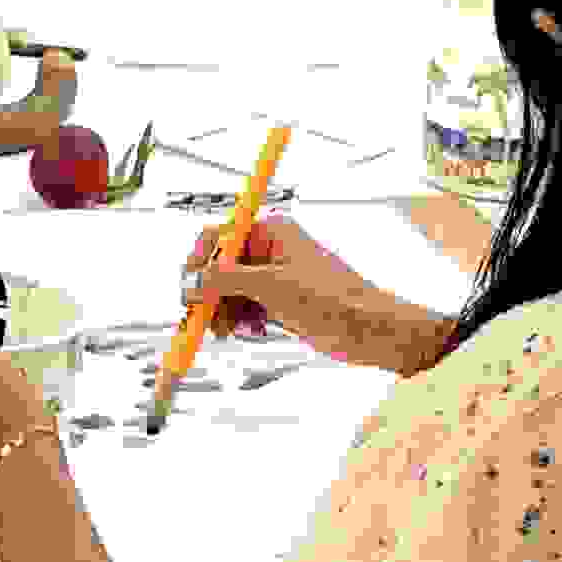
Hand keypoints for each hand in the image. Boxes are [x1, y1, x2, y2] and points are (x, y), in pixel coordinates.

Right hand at [179, 211, 372, 349]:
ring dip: (220, 309)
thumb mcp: (270, 286)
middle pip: (219, 265)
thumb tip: (192, 282)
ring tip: (224, 329)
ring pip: (228, 289)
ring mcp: (274, 276)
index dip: (200, 261)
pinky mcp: (279, 300)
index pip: (218, 236)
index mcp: (270, 232)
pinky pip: (244, 305)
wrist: (370, 330)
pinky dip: (237, 318)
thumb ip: (224, 280)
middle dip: (209, 292)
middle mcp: (270, 249)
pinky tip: (242, 330)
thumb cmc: (333, 300)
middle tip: (202, 316)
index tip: (190, 288)